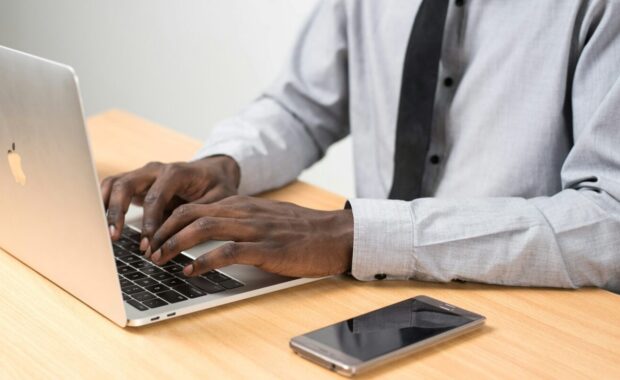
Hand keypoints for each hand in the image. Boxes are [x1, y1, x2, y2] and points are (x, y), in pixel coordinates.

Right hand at [101, 156, 239, 250]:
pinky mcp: (136, 183)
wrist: (213, 172)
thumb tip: (184, 238)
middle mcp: (155, 170)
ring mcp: (142, 174)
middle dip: (118, 212)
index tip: (148, 244)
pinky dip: (104, 203)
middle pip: (126, 184)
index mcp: (176, 172)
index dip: (149, 221)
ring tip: (103, 232)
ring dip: (106, 207)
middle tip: (113, 236)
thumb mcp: (218, 201)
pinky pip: (113, 189)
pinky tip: (101, 223)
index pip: (155, 196)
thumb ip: (200, 215)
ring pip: (114, 184)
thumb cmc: (217, 187)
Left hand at [147, 196, 353, 277]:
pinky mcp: (267, 249)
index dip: (167, 221)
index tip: (153, 238)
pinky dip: (204, 260)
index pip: (194, 206)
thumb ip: (241, 219)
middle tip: (148, 250)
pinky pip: (228, 251)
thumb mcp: (266, 217)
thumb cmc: (302, 230)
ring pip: (204, 227)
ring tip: (160, 259)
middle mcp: (244, 212)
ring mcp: (255, 229)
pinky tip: (191, 270)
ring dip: (175, 243)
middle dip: (162, 231)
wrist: (335, 234)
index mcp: (242, 204)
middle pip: (191, 213)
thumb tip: (213, 229)